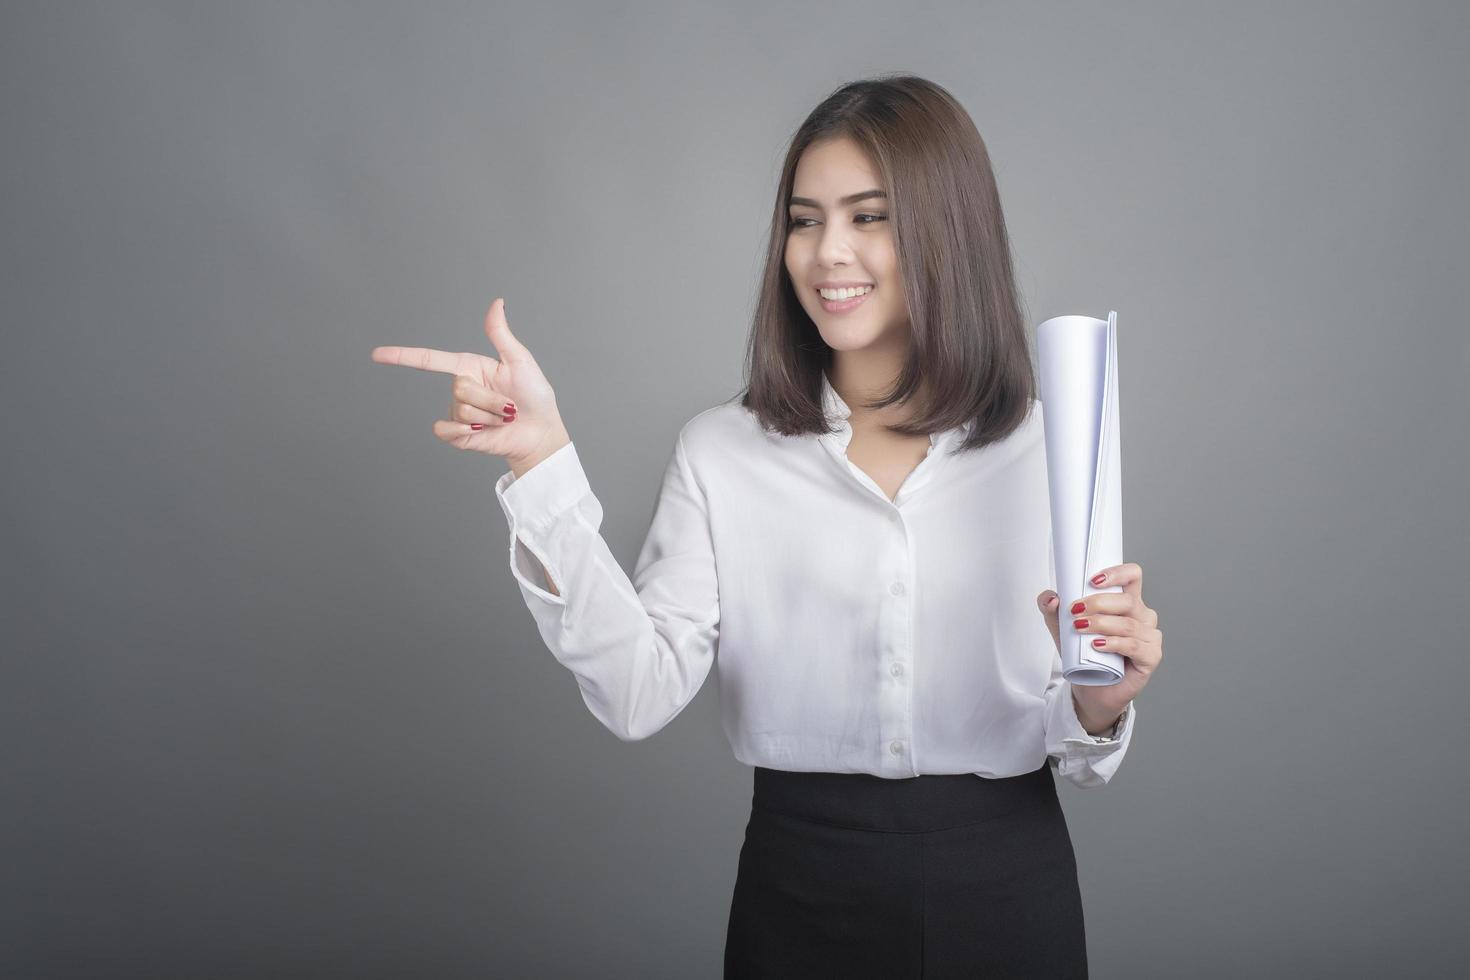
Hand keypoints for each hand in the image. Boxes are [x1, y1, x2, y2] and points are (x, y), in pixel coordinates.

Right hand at [370, 298, 568, 469]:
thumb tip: (497, 302)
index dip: (402, 356)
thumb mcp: (519, 360)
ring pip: (461, 409)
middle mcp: (461, 388)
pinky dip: (467, 431)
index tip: (377, 354)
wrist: (540, 433)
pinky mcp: (458, 434)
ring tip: (504, 418)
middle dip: (490, 398)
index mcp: (470, 367)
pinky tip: (485, 431)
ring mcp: (458, 412)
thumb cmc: (535, 395)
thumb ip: (500, 334)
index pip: (430, 360)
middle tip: (509, 405)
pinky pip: (446, 429)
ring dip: (489, 416)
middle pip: (459, 387)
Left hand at [1036, 562, 1163, 726]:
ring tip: (1079, 628)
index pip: (1133, 576)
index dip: (1117, 573)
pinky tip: (1097, 645)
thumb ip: (1051, 609)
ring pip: (1128, 624)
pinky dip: (1114, 643)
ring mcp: (1150, 636)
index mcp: (1127, 602)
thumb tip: (1052, 598)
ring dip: (1101, 623)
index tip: (1092, 580)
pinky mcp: (1150, 657)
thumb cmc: (1083, 653)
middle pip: (1127, 600)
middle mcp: (1143, 616)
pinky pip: (1134, 646)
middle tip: (1074, 611)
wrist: (1090, 687)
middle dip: (1098, 603)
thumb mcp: (1061, 628)